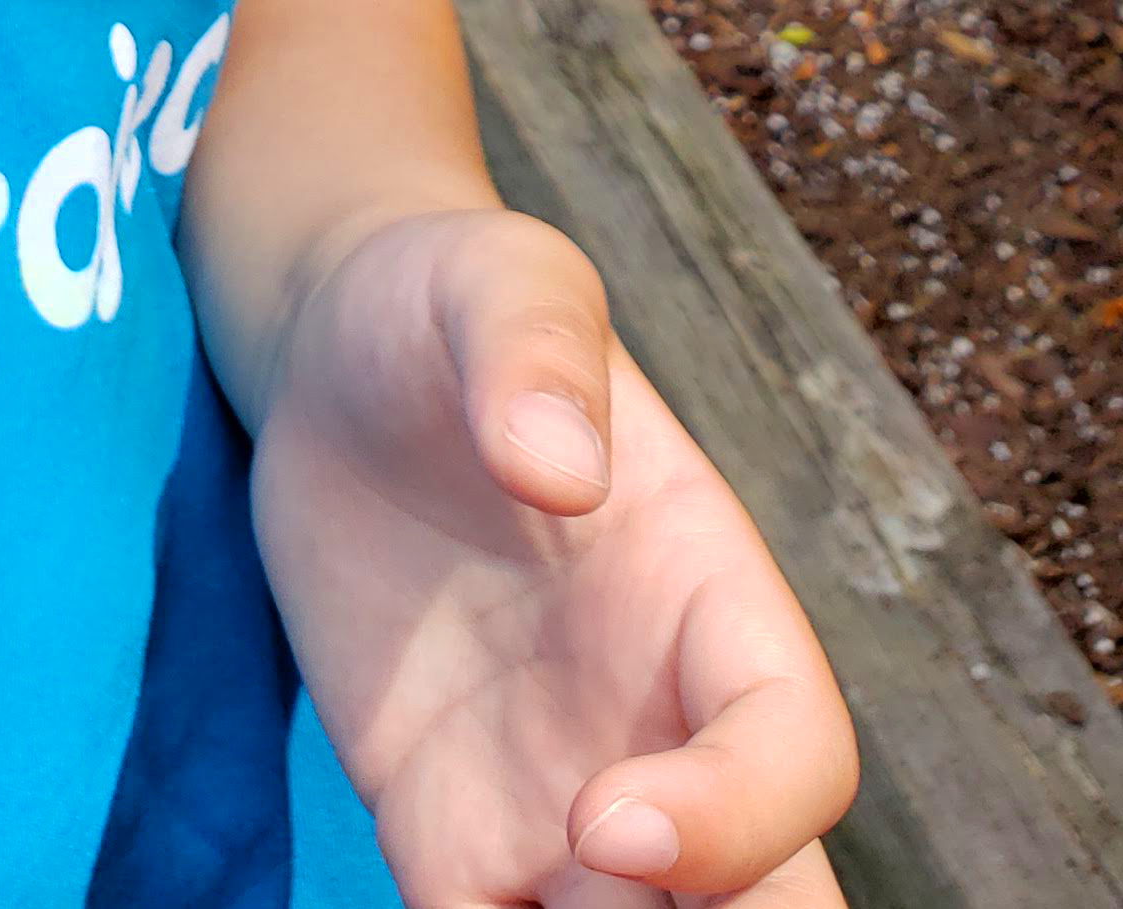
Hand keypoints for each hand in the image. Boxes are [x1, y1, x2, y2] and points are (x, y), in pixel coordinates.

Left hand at [254, 211, 854, 908]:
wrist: (329, 356)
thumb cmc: (439, 299)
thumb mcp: (494, 275)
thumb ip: (535, 347)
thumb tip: (562, 467)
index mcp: (709, 599)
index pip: (793, 752)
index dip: (733, 817)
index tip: (599, 820)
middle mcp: (658, 726)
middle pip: (766, 905)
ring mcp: (558, 801)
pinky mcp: (444, 839)